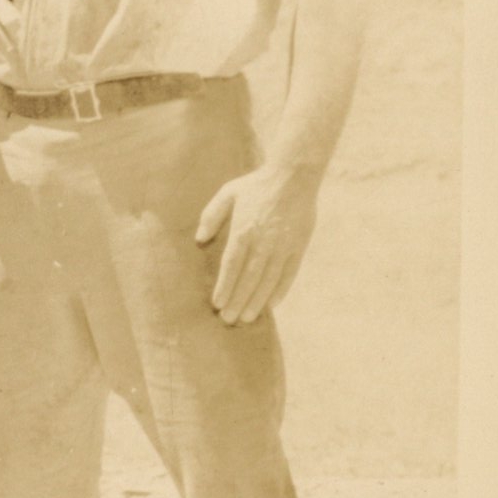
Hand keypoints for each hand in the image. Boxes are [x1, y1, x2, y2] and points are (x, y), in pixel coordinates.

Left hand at [194, 161, 321, 324]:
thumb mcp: (228, 194)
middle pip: (249, 278)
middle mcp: (263, 242)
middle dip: (238, 301)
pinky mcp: (298, 246)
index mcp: (243, 230)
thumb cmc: (257, 185)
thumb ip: (212, 215)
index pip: (232, 266)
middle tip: (229, 320)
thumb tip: (200, 239)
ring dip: (258, 301)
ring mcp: (283, 246)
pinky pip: (289, 273)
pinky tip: (273, 304)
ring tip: (248, 318)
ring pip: (269, 280)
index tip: (217, 304)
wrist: (294, 177)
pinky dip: (281, 290)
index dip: (225, 286)